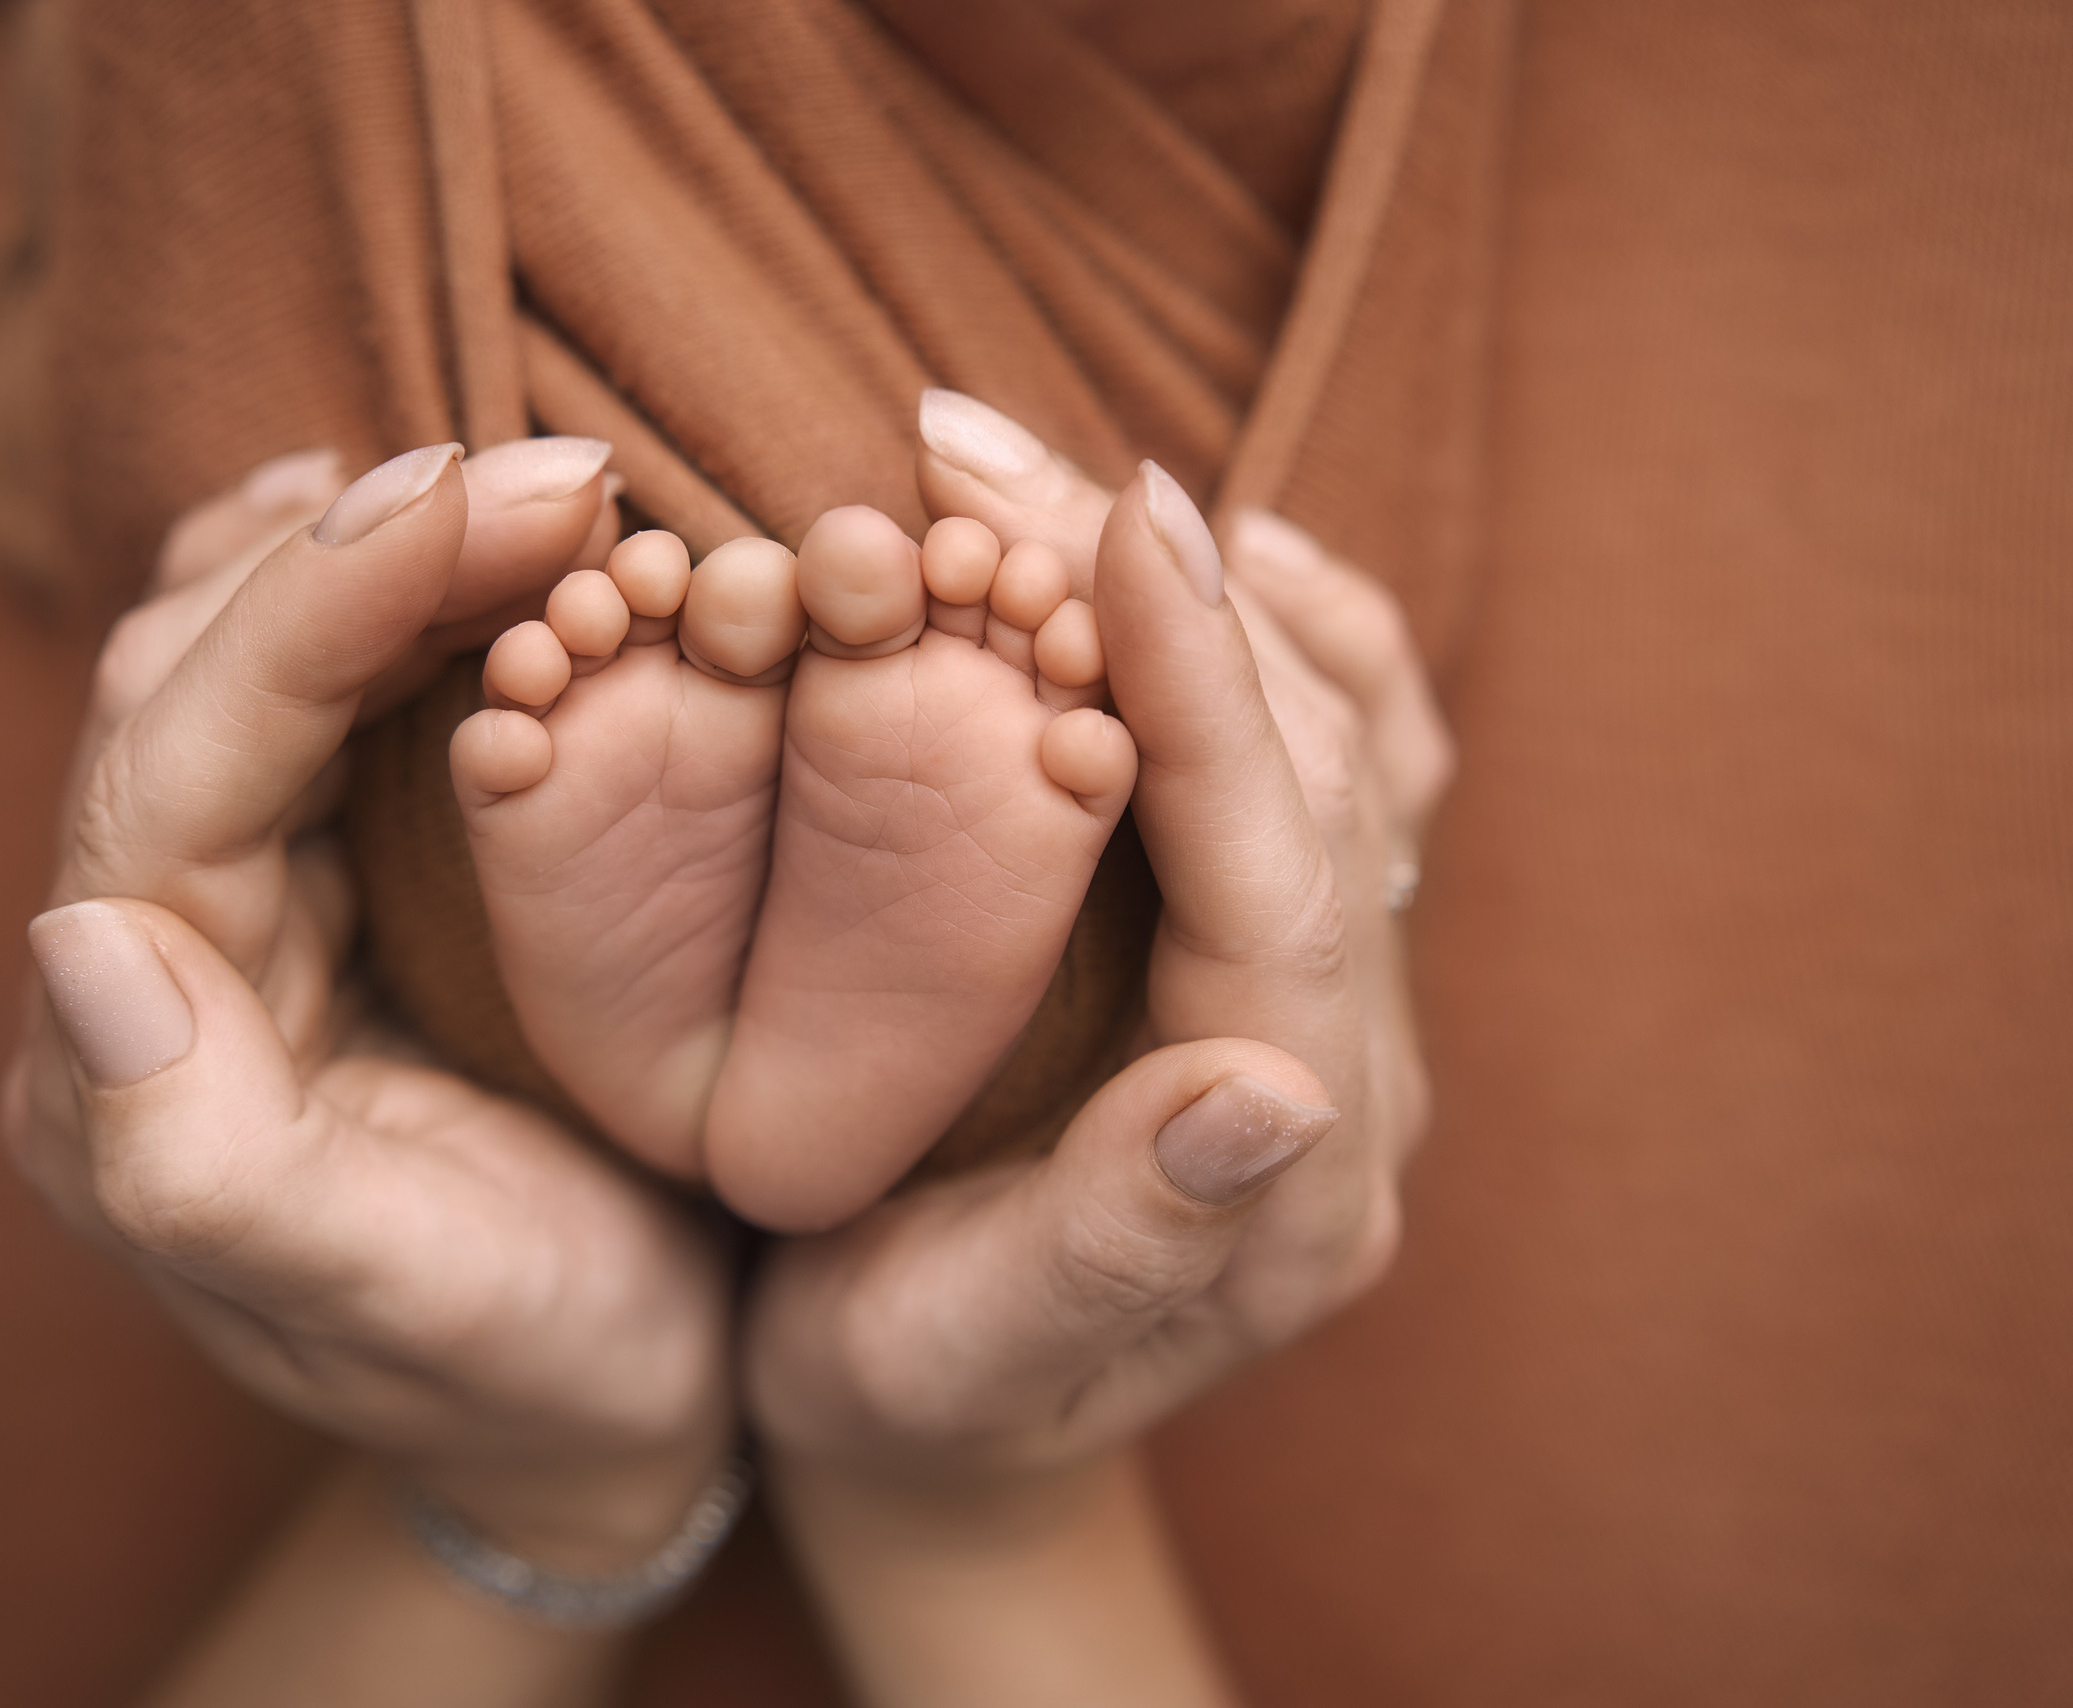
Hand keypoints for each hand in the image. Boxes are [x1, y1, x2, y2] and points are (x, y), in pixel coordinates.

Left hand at [2, 439, 732, 1568]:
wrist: (602, 1430)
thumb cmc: (523, 1373)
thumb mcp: (394, 1297)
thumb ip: (206, 1155)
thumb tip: (78, 938)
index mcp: (128, 1061)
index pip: (179, 765)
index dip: (319, 602)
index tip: (492, 487)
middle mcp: (147, 968)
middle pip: (189, 680)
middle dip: (360, 545)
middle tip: (564, 470)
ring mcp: (228, 926)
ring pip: (239, 668)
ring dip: (367, 551)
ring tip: (523, 482)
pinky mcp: (316, 903)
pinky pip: (312, 707)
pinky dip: (374, 601)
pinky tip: (437, 539)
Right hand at [743, 461, 1380, 1707]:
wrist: (945, 1426)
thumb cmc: (912, 1396)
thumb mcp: (960, 1355)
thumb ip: (1111, 1243)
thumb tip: (1269, 1094)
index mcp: (1292, 1179)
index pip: (1276, 884)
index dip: (1204, 685)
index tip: (1111, 511)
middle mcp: (1352, 1073)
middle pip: (1310, 774)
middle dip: (1160, 588)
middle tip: (978, 448)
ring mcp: (1341, 1003)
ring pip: (1341, 737)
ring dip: (1203, 576)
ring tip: (1025, 463)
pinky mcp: (1293, 955)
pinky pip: (1348, 757)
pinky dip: (1288, 630)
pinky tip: (1198, 543)